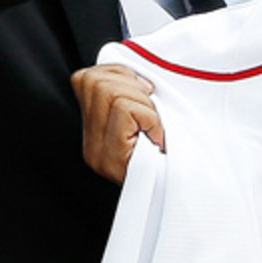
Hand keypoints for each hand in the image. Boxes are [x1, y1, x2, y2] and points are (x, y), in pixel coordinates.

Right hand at [71, 64, 162, 182]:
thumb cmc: (169, 154)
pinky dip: (149, 116)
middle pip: (95, 81)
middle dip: (131, 85)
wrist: (176, 190)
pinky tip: (156, 135)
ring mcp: (96, 150)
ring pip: (110, 92)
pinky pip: (125, 109)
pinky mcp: (109, 156)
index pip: (85, 78)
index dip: (119, 74)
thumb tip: (137, 72)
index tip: (145, 91)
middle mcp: (89, 139)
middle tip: (151, 109)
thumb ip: (132, 94)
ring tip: (153, 124)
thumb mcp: (147, 116)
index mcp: (94, 126)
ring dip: (142, 102)